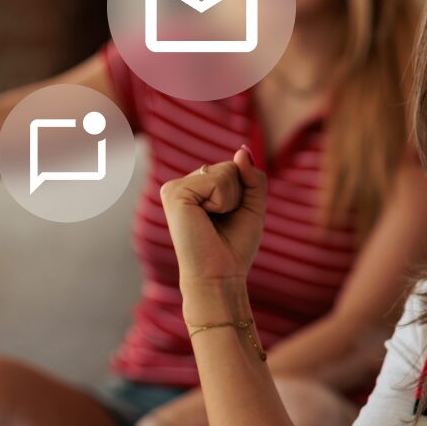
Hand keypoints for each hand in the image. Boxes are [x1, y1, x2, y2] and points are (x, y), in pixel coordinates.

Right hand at [160, 147, 266, 308]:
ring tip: (214, 221)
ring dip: (232, 199)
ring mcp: (174, 187)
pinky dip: (223, 201)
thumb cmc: (235, 246)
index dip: (244, 193)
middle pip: (231, 166)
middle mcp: (181, 185)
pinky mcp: (174, 193)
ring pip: (226, 171)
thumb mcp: (252, 205)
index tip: (230, 218)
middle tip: (223, 222)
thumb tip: (242, 150)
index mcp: (195, 187)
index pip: (234, 167)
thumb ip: (252, 176)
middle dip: (239, 195)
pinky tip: (206, 218)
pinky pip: (218, 180)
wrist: (220, 275)